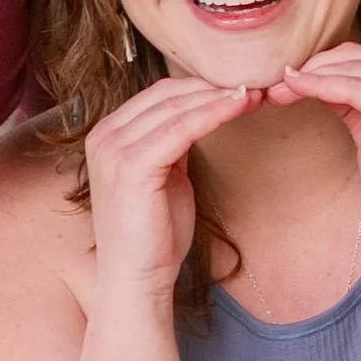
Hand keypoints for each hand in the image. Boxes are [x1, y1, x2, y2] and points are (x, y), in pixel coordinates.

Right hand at [82, 73, 252, 303]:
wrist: (137, 278)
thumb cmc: (154, 234)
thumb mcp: (164, 175)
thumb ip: (172, 142)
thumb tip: (201, 112)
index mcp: (108, 135)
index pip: (158, 95)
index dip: (201, 87)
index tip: (240, 85)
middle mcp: (104, 136)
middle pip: (166, 94)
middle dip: (214, 87)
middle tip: (256, 83)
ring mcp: (113, 149)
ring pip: (176, 107)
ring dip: (219, 97)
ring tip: (255, 93)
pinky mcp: (131, 166)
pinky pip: (181, 129)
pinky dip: (213, 114)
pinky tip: (240, 107)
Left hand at [269, 46, 360, 254]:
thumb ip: (352, 105)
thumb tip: (318, 83)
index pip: (359, 57)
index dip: (319, 65)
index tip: (283, 80)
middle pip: (354, 57)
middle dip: (310, 68)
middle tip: (273, 84)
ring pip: (354, 69)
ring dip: (311, 75)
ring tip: (278, 88)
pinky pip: (357, 89)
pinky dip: (324, 86)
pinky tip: (298, 89)